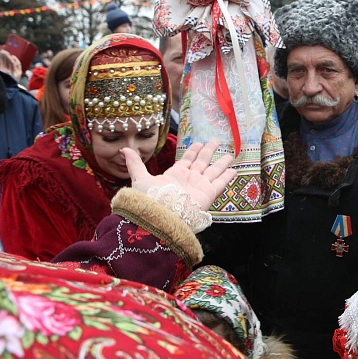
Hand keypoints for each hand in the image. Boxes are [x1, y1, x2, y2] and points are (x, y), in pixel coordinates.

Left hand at [122, 141, 236, 209]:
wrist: (160, 217)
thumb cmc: (150, 199)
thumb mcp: (140, 178)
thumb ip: (135, 163)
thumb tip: (123, 149)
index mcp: (175, 174)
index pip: (187, 159)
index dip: (193, 151)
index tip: (199, 142)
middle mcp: (189, 179)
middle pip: (202, 162)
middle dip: (209, 151)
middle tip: (216, 141)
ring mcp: (200, 186)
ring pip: (213, 170)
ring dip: (221, 162)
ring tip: (229, 153)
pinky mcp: (208, 194)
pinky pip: (220, 183)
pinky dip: (227, 176)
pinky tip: (234, 170)